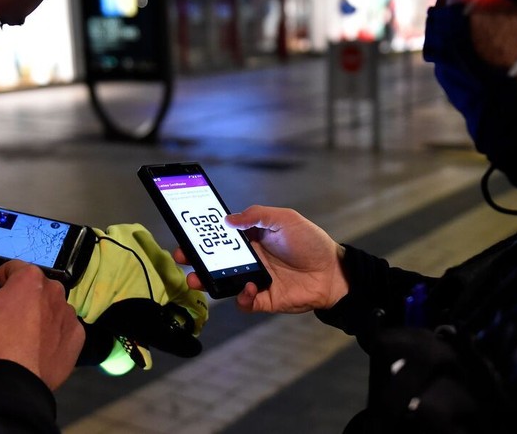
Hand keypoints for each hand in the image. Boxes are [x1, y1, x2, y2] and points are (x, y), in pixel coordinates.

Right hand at [0, 260, 84, 389]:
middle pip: (35, 288)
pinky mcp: (78, 334)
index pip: (10, 269)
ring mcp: (69, 311)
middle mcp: (56, 288)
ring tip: (26, 339)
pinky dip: (54, 334)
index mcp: (30, 276)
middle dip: (22, 298)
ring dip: (40, 315)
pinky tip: (41, 349)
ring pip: (52, 308)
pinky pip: (64, 328)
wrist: (16, 380)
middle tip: (8, 321)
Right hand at [174, 205, 348, 313]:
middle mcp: (249, 259)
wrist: (334, 271)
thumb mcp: (285, 219)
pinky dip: (242, 297)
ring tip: (197, 279)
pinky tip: (249, 287)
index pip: (221, 237)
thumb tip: (229, 219)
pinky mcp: (264, 299)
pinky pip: (244, 301)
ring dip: (207, 281)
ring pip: (223, 283)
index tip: (187, 234)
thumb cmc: (311, 242)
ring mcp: (254, 280)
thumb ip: (257, 216)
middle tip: (183, 257)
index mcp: (251, 239)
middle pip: (215, 261)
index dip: (203, 236)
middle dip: (195, 260)